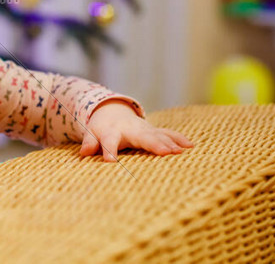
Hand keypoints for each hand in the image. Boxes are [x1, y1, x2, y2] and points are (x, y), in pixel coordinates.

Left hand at [79, 100, 193, 161]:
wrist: (112, 112)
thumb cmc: (101, 128)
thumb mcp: (92, 133)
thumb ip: (89, 142)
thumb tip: (84, 153)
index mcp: (112, 131)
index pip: (110, 141)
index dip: (109, 150)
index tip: (111, 161)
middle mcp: (131, 129)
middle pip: (142, 136)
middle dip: (154, 143)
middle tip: (165, 152)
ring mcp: (145, 129)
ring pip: (158, 135)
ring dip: (169, 142)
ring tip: (180, 151)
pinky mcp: (154, 131)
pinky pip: (168, 134)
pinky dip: (178, 139)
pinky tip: (190, 146)